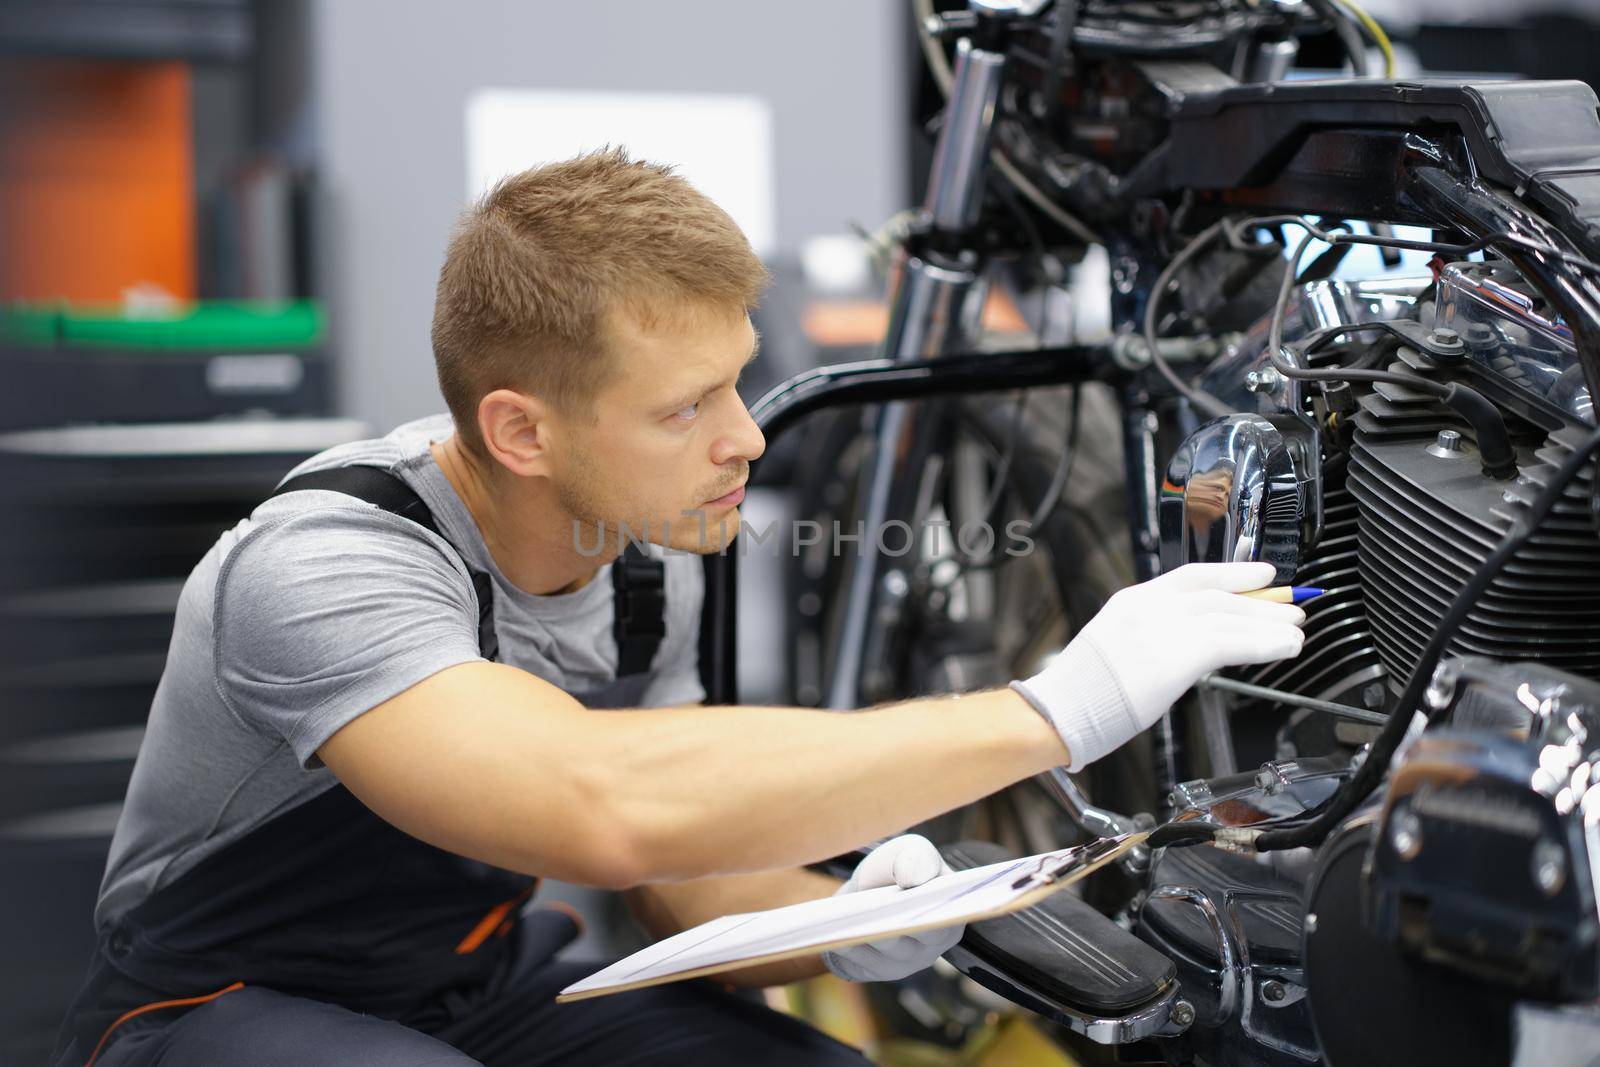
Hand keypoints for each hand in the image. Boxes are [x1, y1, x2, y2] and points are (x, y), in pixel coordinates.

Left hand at [820, 834, 963, 982]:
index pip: (953, 913)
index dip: (942, 909)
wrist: (864, 893)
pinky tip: (836, 936)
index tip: (924, 899)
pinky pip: (868, 962)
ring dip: (873, 935)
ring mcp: (911, 960)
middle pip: (923, 935)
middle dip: (904, 923)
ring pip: (892, 948)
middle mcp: (937, 941)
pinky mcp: (883, 970)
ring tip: (851, 922)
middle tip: (885, 912)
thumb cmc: (893, 870)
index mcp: (952, 910)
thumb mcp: (907, 852)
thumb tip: (912, 878)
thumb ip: (917, 858)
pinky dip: (853, 947)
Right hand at [1013, 561, 1305, 770]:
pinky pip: (1232, 644)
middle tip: (1291, 605)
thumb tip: (1182, 651)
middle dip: (1260, 599)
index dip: (1232, 572)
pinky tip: (1284, 647)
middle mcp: (1149, 607)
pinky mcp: (1177, 656)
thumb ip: (1148, 640)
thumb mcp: (1112, 649)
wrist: (1060, 709)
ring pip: (1230, 616)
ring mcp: (1162, 629)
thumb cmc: (1080, 693)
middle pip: (1218, 594)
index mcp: (1132, 601)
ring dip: (1269, 622)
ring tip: (1296, 630)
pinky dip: (1264, 644)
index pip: (1192, 576)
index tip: (1260, 573)